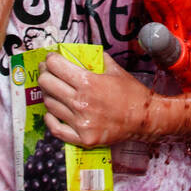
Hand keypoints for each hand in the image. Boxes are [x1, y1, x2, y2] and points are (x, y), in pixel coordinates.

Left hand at [39, 51, 153, 146]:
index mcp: (89, 82)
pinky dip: (50, 119)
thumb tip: (80, 52)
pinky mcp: (83, 138)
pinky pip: (56, 128)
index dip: (50, 59)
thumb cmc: (132, 94)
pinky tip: (51, 112)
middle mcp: (81, 102)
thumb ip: (96, 59)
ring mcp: (81, 122)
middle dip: (45, 74)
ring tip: (52, 90)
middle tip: (47, 71)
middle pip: (47, 84)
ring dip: (48, 94)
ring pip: (49, 105)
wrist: (145, 118)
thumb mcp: (115, 70)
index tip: (51, 58)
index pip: (56, 66)